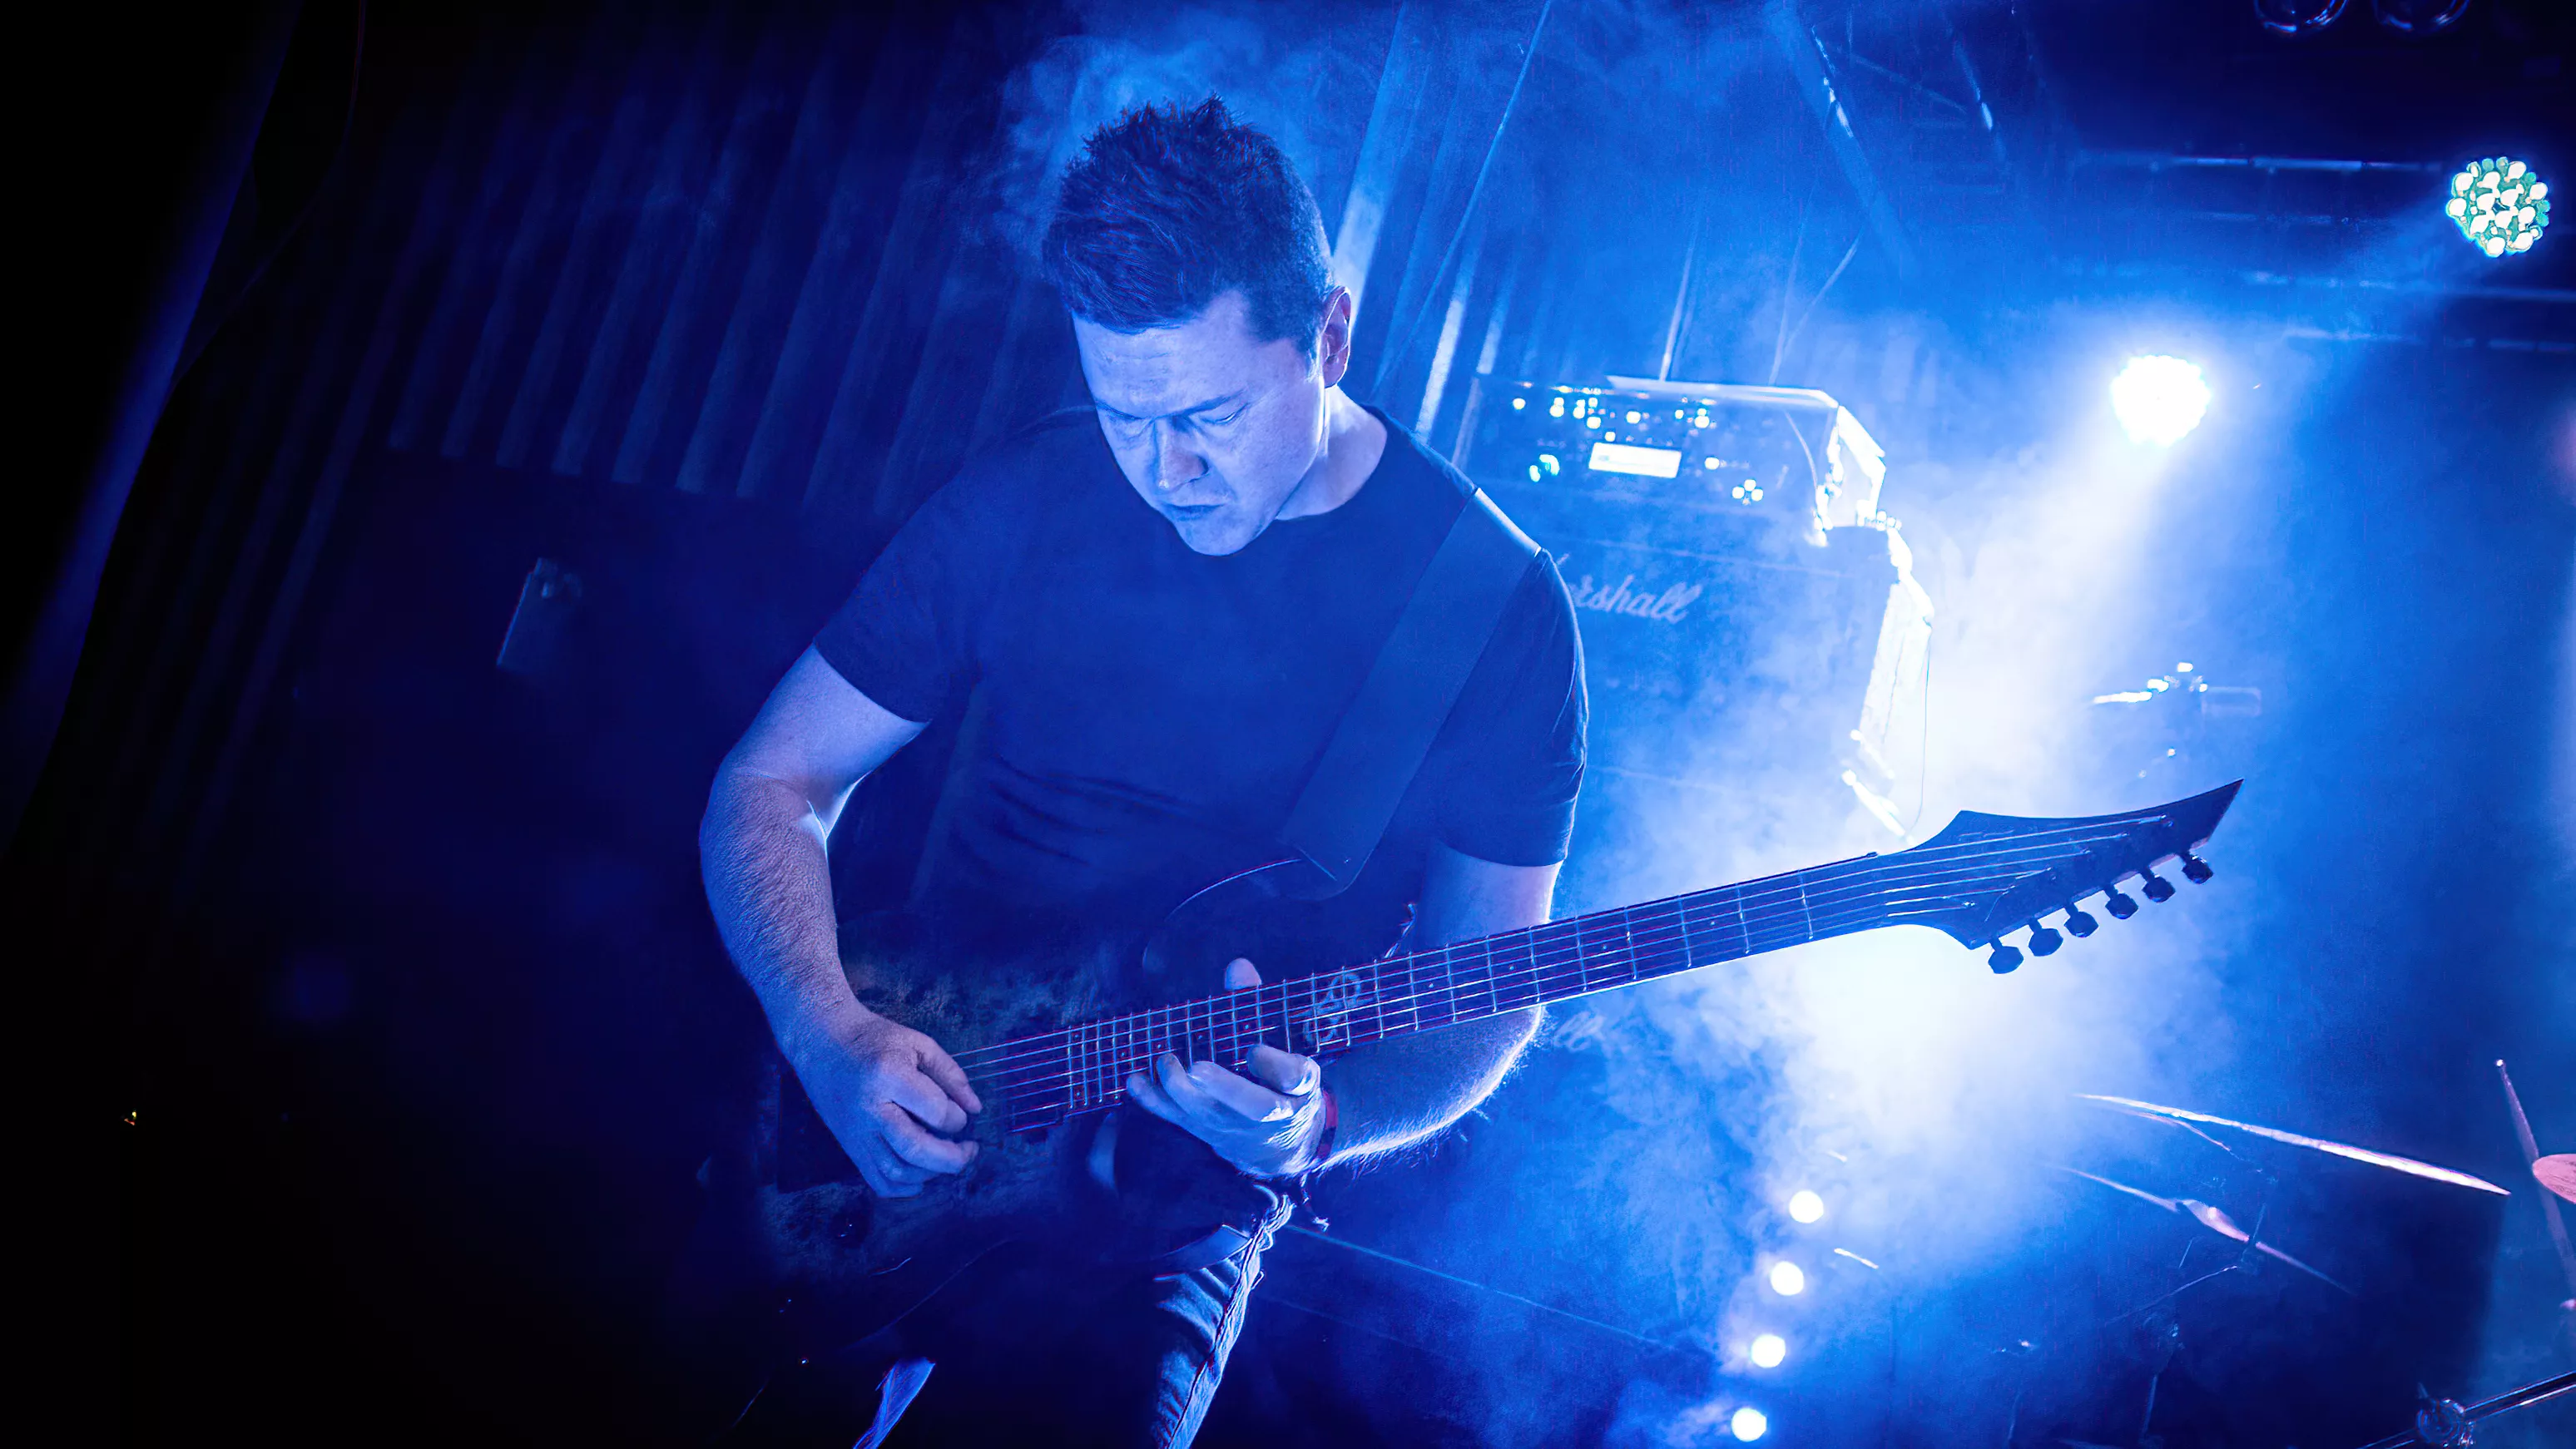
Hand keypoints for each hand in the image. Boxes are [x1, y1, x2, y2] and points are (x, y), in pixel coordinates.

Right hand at [792, 1007, 980, 1197]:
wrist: (822, 1042)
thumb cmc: (874, 1038)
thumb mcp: (918, 1043)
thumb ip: (951, 1074)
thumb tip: (976, 1108)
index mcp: (889, 1076)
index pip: (935, 1112)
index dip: (957, 1119)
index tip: (961, 1114)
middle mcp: (871, 1109)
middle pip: (915, 1149)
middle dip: (952, 1159)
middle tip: (970, 1151)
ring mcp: (857, 1132)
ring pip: (895, 1170)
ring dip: (930, 1174)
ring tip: (948, 1160)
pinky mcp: (849, 1145)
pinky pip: (875, 1179)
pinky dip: (901, 1188)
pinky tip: (921, 1179)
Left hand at [1127, 959, 1328, 1178]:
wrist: (1282, 1140)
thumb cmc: (1282, 1078)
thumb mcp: (1285, 1042)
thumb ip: (1258, 1004)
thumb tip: (1237, 967)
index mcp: (1300, 1086)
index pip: (1294, 1077)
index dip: (1275, 1066)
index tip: (1254, 1050)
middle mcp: (1274, 1113)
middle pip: (1256, 1107)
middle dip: (1226, 1088)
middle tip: (1198, 1068)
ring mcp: (1239, 1127)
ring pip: (1213, 1115)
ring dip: (1183, 1092)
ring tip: (1165, 1062)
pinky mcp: (1209, 1132)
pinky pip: (1180, 1119)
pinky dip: (1154, 1101)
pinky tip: (1135, 1080)